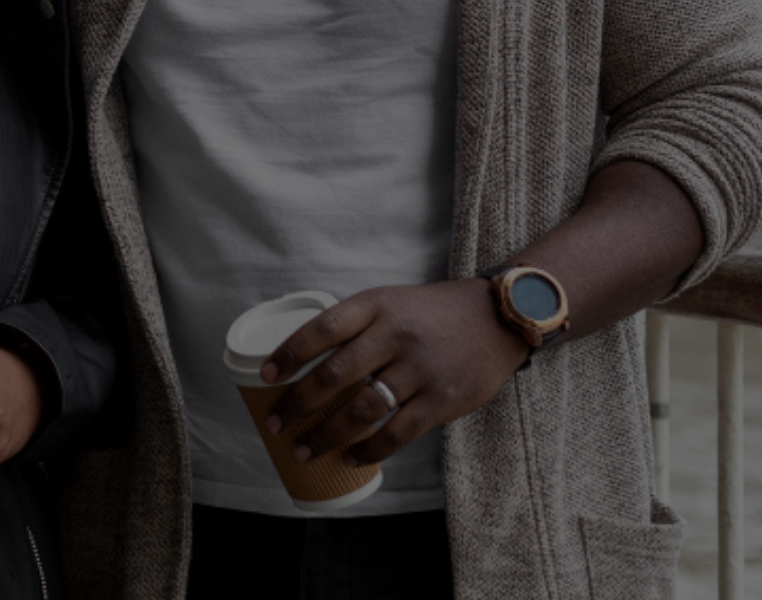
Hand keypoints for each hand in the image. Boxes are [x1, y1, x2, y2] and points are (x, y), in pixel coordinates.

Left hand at [262, 280, 527, 467]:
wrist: (497, 317)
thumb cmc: (430, 313)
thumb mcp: (389, 301)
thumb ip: (354, 326)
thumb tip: (304, 362)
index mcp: (375, 306)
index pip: (321, 329)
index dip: (288, 353)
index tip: (264, 375)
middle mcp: (395, 335)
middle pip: (334, 375)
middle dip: (298, 404)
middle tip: (275, 425)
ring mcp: (419, 369)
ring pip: (362, 409)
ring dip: (327, 434)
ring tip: (303, 450)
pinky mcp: (442, 399)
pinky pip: (398, 433)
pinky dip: (369, 450)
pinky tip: (350, 459)